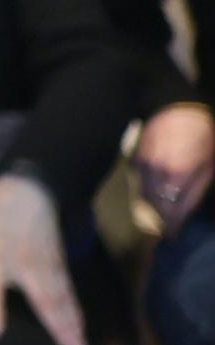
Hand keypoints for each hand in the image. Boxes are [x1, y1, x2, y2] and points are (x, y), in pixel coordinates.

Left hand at [0, 172, 85, 344]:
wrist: (29, 190)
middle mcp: (23, 265)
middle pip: (43, 300)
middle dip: (58, 328)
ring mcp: (45, 264)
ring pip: (61, 298)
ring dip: (72, 323)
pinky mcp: (58, 262)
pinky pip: (68, 289)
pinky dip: (75, 308)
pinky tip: (81, 325)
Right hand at [141, 102, 214, 231]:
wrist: (176, 108)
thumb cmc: (201, 137)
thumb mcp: (208, 165)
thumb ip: (195, 190)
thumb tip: (183, 211)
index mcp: (178, 177)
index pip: (171, 211)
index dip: (172, 226)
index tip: (172, 236)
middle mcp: (157, 174)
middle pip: (155, 206)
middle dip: (162, 219)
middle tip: (168, 229)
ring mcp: (144, 166)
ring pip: (145, 195)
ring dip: (153, 207)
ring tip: (162, 214)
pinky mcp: (137, 159)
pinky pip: (141, 182)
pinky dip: (147, 191)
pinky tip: (156, 192)